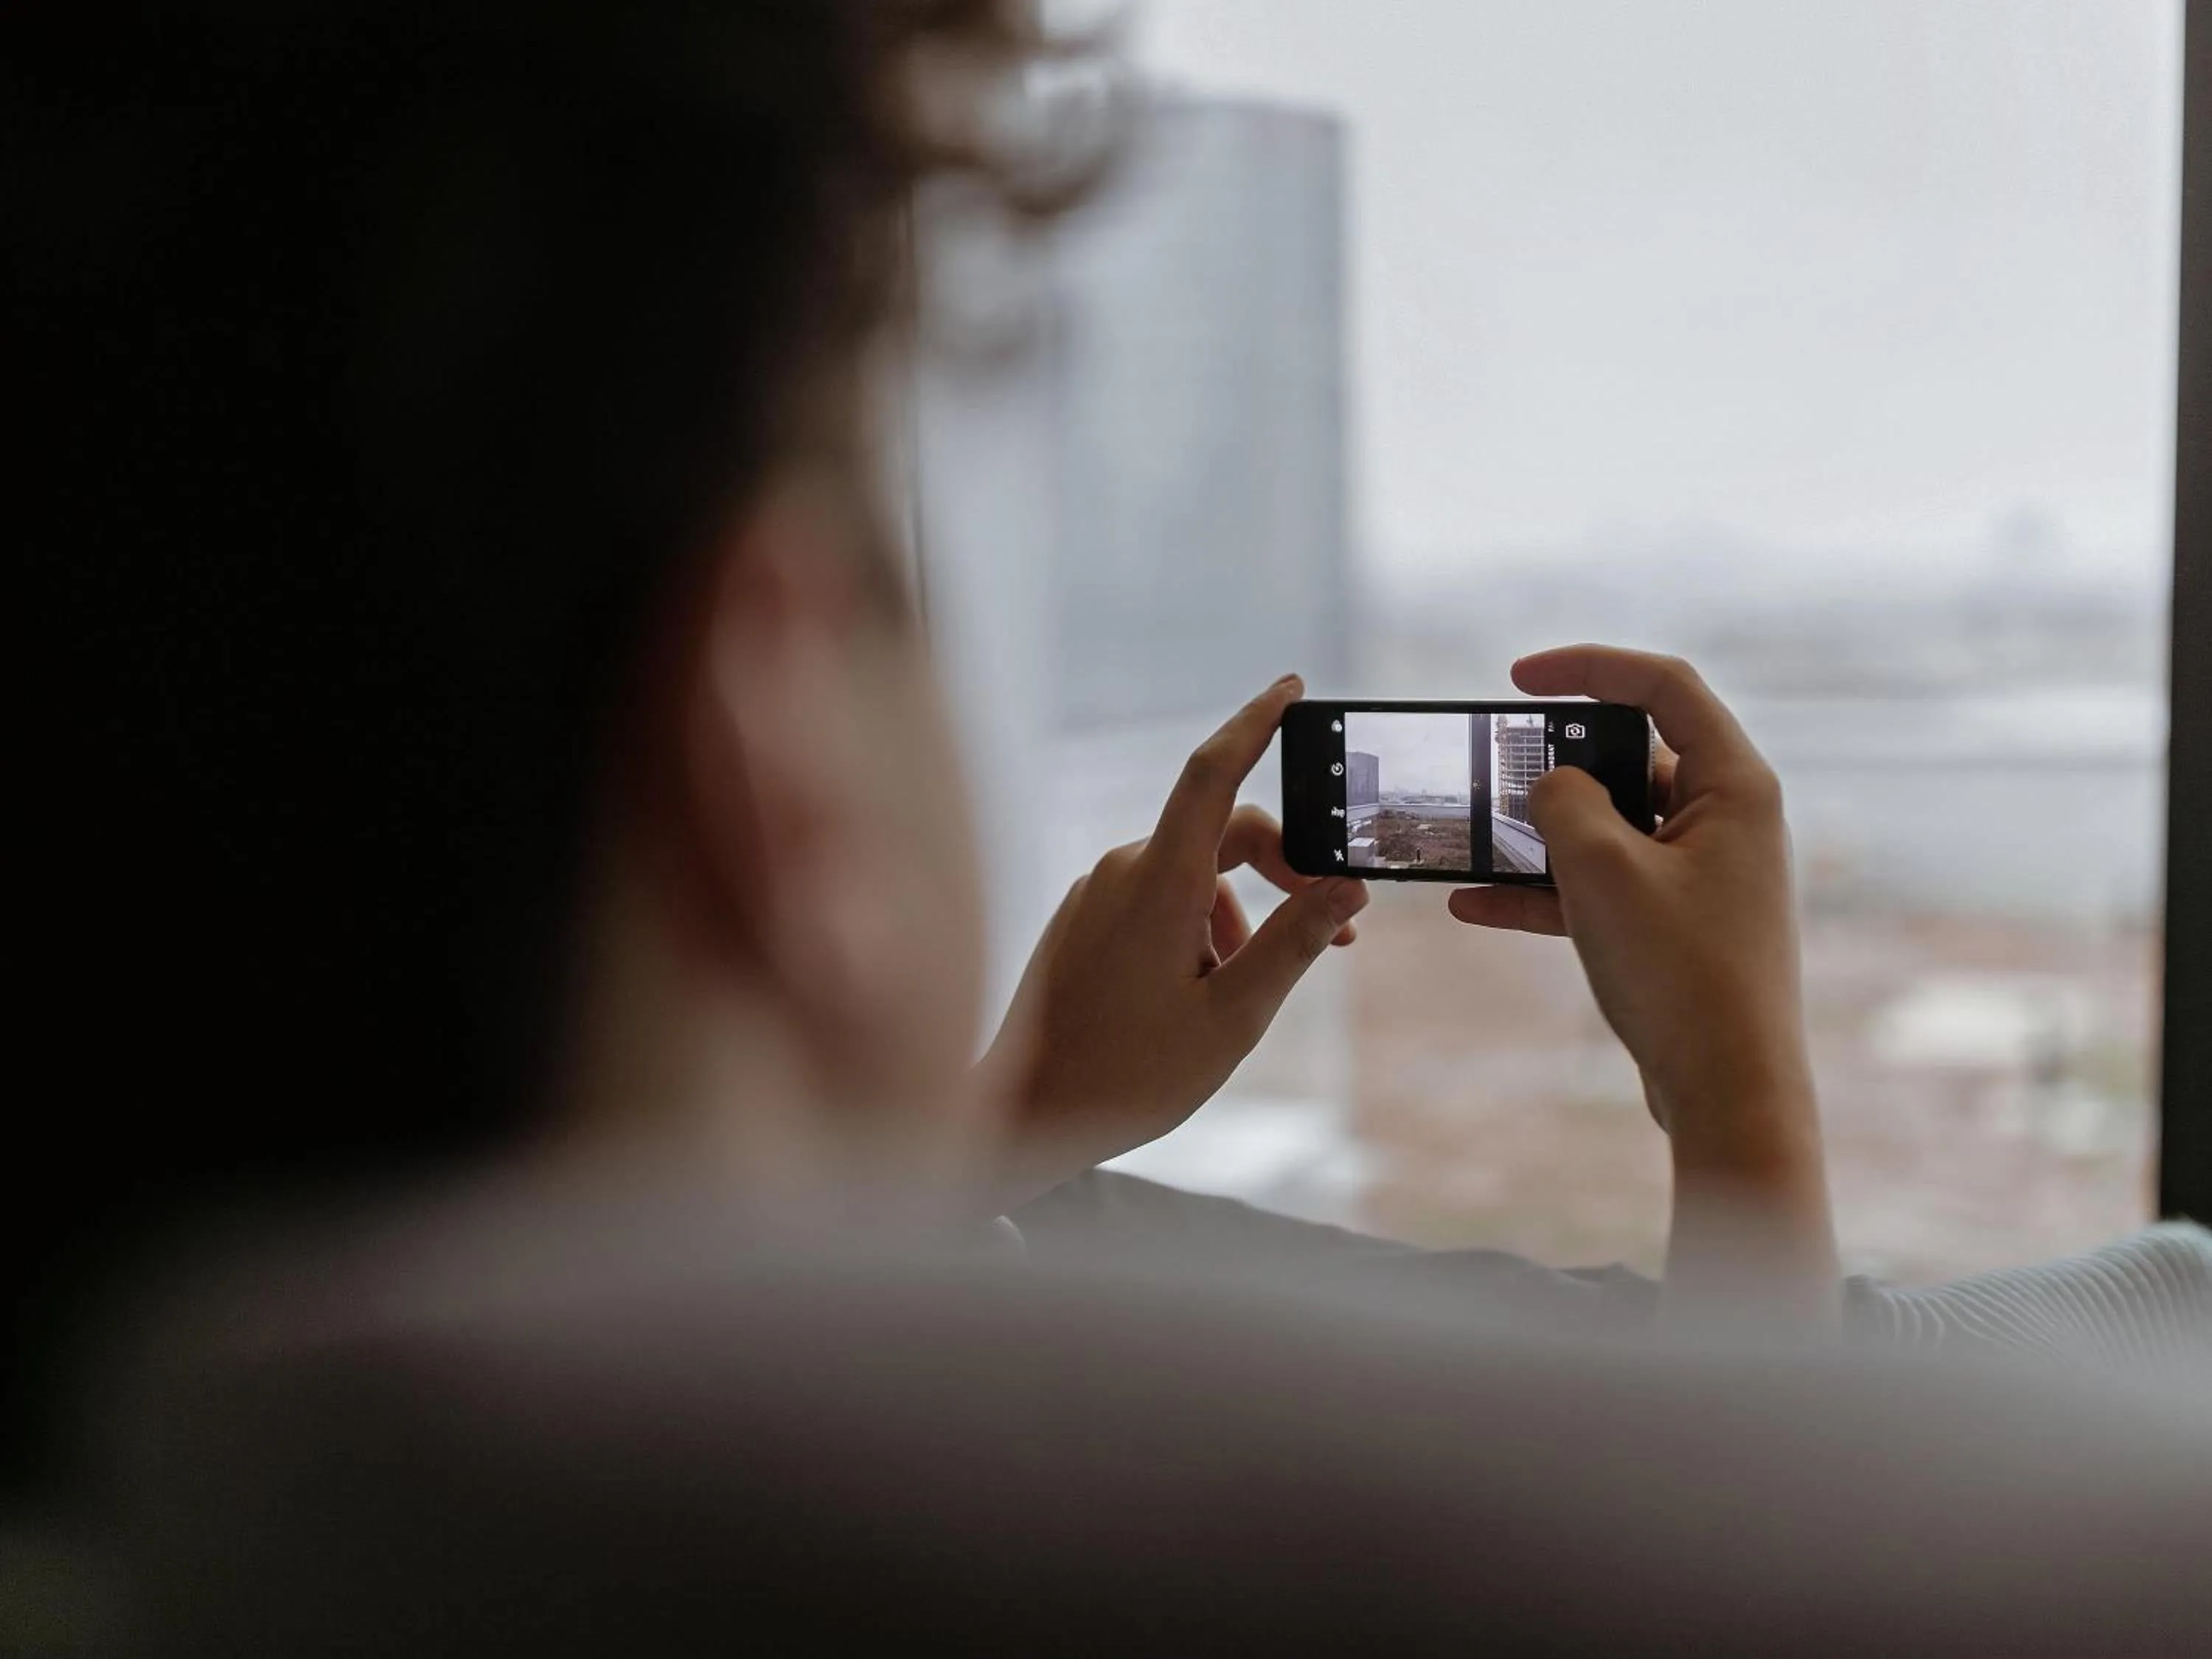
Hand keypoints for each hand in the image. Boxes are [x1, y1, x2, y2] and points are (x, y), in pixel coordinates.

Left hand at [983, 675, 1368, 1207]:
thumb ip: (1295, 944)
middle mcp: (1121, 872)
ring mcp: (1095, 894)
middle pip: (1221, 835)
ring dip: (1236, 918)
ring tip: (1240, 998)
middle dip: (1282, 872)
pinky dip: (1196, 929)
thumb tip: (1347, 888)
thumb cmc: (1125, 1076)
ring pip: (1192, 877)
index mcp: (1159, 883)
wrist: (1019, 1118)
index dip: (1255, 721)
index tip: (1292, 687)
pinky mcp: (1081, 921)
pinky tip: (1196, 997)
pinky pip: (1156, 900)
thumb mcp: (1233, 1018)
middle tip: (1334, 931)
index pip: (1213, 773)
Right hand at [1450, 646, 1834, 1334]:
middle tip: (1488, 771)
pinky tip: (1474, 904)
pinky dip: (1546, 889)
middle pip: (1630, 756)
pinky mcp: (1677, 924)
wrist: (1731, 1093)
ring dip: (1537, 832)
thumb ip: (1563, 801)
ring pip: (1608, 826)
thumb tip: (1550, 784)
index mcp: (1735, 785)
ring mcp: (1703, 875)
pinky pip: (1604, 885)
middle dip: (1551, 764)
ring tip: (1468, 838)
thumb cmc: (1683, 975)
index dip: (1588, 668)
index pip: (1662, 687)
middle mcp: (1728, 819)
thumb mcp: (1602, 869)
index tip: (1517, 679)